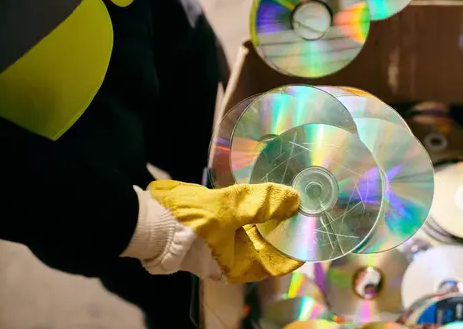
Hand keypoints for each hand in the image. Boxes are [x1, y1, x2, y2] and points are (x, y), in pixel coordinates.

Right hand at [123, 180, 303, 282]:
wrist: (147, 220)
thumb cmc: (187, 223)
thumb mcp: (228, 209)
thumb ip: (261, 204)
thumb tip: (294, 199)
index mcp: (239, 266)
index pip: (280, 261)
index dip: (299, 245)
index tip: (315, 228)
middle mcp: (234, 259)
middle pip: (270, 245)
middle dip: (287, 227)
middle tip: (307, 207)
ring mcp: (224, 245)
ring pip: (257, 232)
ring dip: (272, 217)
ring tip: (292, 199)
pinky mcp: (216, 230)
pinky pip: (243, 222)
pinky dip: (255, 211)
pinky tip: (265, 197)